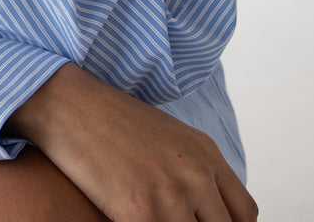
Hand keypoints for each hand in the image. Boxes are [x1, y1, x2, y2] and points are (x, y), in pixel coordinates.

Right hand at [11, 64, 257, 221]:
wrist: (69, 104)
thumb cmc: (109, 121)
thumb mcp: (166, 139)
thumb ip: (192, 171)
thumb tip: (199, 208)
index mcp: (206, 155)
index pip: (245, 215)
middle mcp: (196, 175)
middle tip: (170, 221)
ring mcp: (171, 195)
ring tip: (150, 220)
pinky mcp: (140, 212)